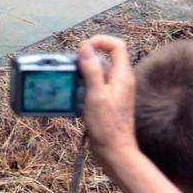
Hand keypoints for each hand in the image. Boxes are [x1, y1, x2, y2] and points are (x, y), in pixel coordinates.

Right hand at [78, 35, 137, 166]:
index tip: (83, 48)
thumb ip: (91, 70)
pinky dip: (84, 85)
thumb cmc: (107, 126)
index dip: (100, 41)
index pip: (117, 46)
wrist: (114, 151)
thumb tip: (85, 47)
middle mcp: (121, 80)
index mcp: (122, 76)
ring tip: (70, 81)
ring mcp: (115, 91)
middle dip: (88, 57)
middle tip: (72, 66)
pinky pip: (96, 85)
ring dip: (83, 72)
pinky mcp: (108, 100)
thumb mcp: (96, 96)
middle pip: (106, 57)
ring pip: (98, 71)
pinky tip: (74, 95)